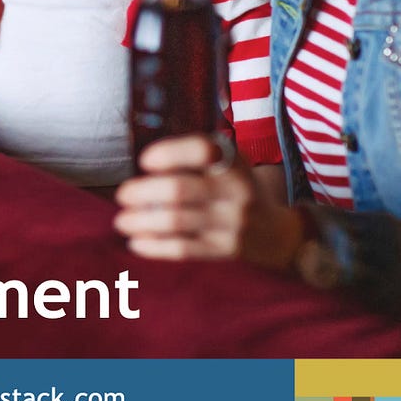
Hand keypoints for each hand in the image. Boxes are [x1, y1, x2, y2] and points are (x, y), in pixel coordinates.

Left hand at [112, 134, 304, 270]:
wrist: (277, 234)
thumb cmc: (237, 189)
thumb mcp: (228, 161)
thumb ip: (194, 154)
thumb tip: (142, 161)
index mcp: (233, 161)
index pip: (200, 149)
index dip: (168, 153)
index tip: (144, 161)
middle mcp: (236, 190)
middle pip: (179, 189)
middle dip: (142, 192)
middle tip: (122, 195)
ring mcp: (232, 223)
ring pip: (176, 221)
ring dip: (141, 221)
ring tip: (122, 221)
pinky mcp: (226, 251)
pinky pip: (184, 249)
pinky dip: (155, 246)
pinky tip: (136, 243)